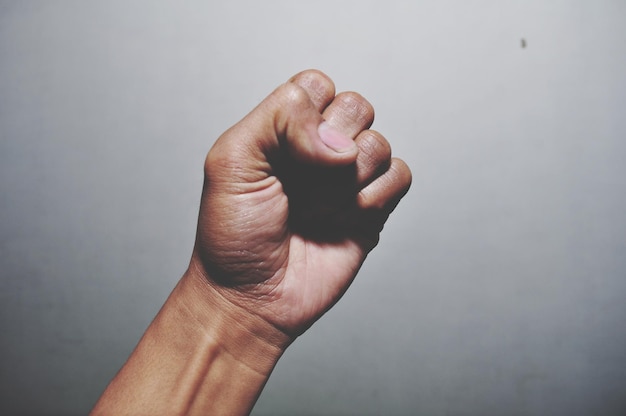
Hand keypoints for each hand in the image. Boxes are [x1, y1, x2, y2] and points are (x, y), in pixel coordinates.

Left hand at [190, 69, 411, 338]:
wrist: (252, 298)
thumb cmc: (233, 235)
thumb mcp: (231, 161)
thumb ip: (279, 120)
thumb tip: (339, 140)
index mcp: (284, 129)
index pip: (317, 86)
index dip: (309, 114)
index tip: (285, 152)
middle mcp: (319, 149)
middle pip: (356, 107)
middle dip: (331, 147)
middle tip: (302, 184)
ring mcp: (348, 179)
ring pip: (379, 143)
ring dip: (349, 180)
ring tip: (319, 209)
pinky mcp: (373, 208)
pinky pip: (400, 176)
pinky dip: (378, 195)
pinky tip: (349, 217)